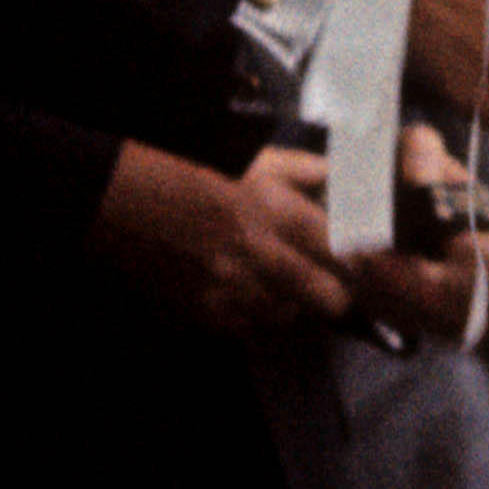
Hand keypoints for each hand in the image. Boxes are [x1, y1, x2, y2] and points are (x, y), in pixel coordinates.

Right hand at [88, 140, 349, 337]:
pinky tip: (247, 292)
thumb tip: (341, 178)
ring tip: (281, 283)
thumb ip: (304, 170)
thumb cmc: (194, 175)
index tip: (360, 262)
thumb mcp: (254, 160)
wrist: (128, 205)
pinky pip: (252, 328)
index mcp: (277, 213)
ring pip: (291, 317)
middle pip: (329, 299)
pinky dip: (256, 315)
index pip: (343, 252)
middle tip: (331, 284)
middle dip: (335, 294)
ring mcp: (235, 292)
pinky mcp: (209, 315)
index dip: (358, 260)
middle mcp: (262, 257)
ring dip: (294, 305)